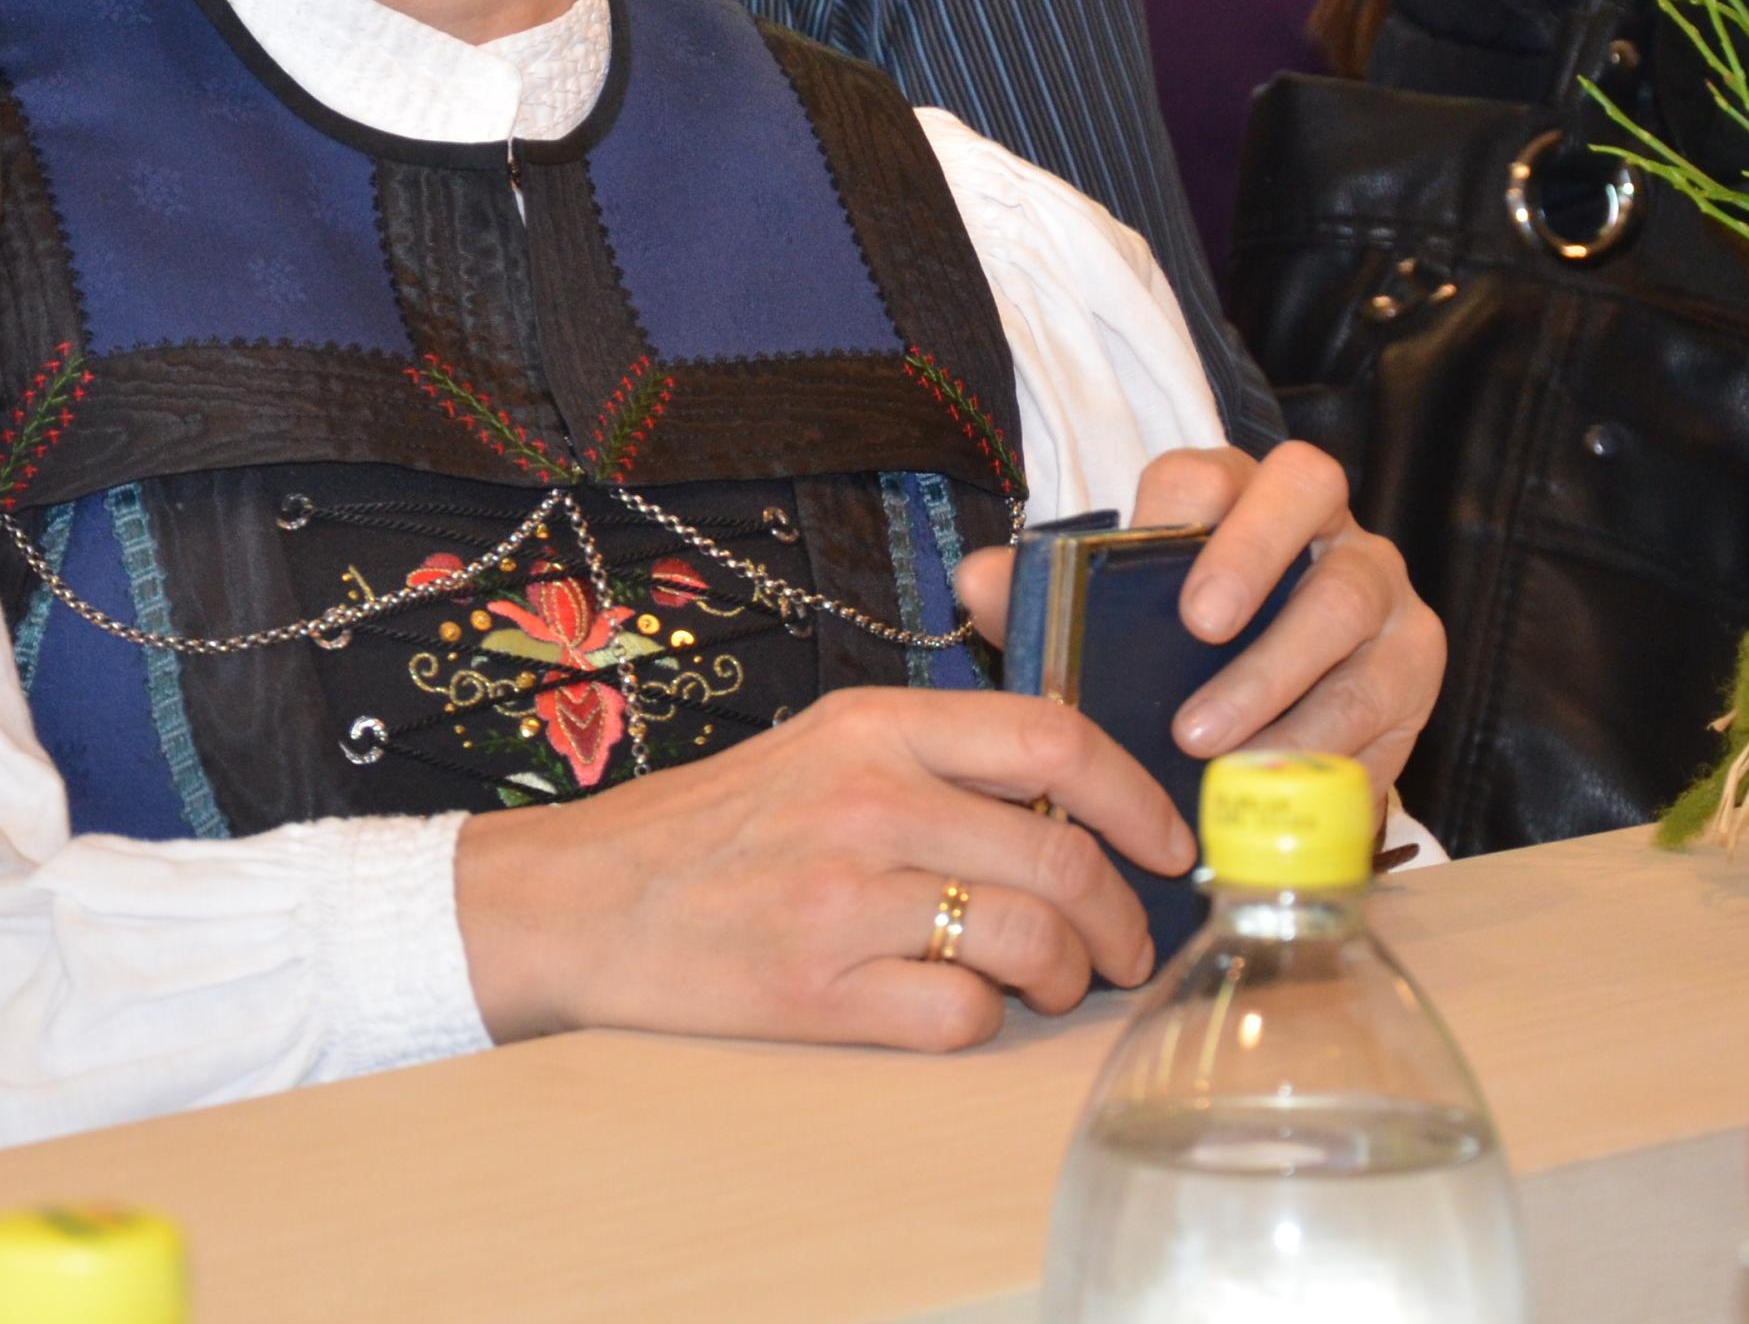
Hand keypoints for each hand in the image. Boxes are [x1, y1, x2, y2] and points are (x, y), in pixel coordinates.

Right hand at [452, 686, 1190, 1051]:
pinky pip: (959, 1016)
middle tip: (1126, 944)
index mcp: (874, 725)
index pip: (1053, 736)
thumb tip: (1074, 786)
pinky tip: (962, 1008)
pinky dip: (984, 1021)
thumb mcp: (823, 745)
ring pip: (1028, 940)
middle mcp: (864, 801)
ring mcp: (840, 899)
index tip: (1166, 839)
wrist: (582, 900)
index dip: (1135, 793)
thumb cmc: (717, 827)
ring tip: (1055, 984)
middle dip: (1121, 915)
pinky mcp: (815, 991)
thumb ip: (937, 753)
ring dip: (1067, 976)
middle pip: (1060, 854)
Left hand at [955, 441, 1442, 792]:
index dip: (1187, 504)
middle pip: (1309, 486)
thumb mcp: (1108, 633)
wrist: (1275, 736)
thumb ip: (1042, 603)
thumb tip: (975, 580)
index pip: (1211, 467)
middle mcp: (1316, 522)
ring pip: (1348, 600)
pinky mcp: (1415, 658)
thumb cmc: (1177, 664)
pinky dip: (1323, 744)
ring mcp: (1377, 584)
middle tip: (1199, 627)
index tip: (1151, 558)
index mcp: (1232, 494)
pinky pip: (1383, 693)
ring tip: (1210, 744)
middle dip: (1255, 552)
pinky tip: (1270, 786)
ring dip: (1277, 674)